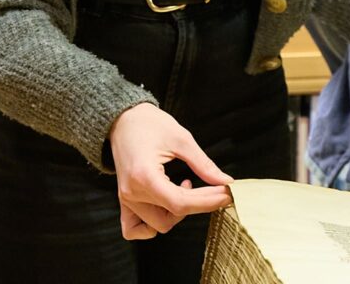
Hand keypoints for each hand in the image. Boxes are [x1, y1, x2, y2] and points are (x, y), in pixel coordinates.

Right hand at [108, 103, 232, 239]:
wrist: (123, 120)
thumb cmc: (149, 124)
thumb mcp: (181, 139)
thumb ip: (203, 164)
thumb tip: (224, 181)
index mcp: (144, 175)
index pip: (179, 203)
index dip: (207, 202)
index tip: (226, 194)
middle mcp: (131, 192)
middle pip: (171, 216)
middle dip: (198, 205)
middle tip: (215, 189)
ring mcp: (125, 199)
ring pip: (157, 225)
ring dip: (177, 213)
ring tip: (185, 188)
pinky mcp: (124, 201)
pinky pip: (134, 229)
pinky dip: (150, 226)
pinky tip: (165, 207)